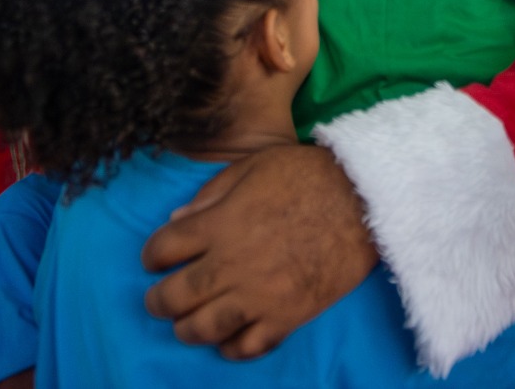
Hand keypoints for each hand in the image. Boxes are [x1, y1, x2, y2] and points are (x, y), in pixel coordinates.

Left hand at [141, 144, 377, 357]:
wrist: (364, 199)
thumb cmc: (307, 174)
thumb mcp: (253, 166)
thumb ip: (211, 194)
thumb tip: (177, 219)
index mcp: (218, 224)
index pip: (161, 249)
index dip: (151, 256)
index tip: (155, 260)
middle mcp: (231, 264)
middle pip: (173, 296)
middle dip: (157, 301)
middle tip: (159, 300)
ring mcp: (259, 294)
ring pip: (203, 328)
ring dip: (187, 329)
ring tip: (186, 324)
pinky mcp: (288, 315)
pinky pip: (248, 346)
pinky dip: (232, 348)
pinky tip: (228, 340)